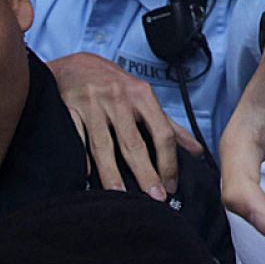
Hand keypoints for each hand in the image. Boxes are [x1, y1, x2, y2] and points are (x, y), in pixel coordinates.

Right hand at [47, 52, 203, 201]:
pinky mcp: (69, 109)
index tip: (170, 186)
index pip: (162, 133)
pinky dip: (81, 158)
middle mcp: (119, 99)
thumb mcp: (144, 98)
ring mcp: (93, 104)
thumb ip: (169, 126)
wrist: (76, 65)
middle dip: (146, 173)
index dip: (168, 162)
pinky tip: (86, 178)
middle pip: (134, 143)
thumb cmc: (114, 85)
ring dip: (112, 174)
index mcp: (142, 96)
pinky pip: (76, 137)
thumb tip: (196, 151)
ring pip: (103, 145)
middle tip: (154, 198)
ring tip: (120, 197)